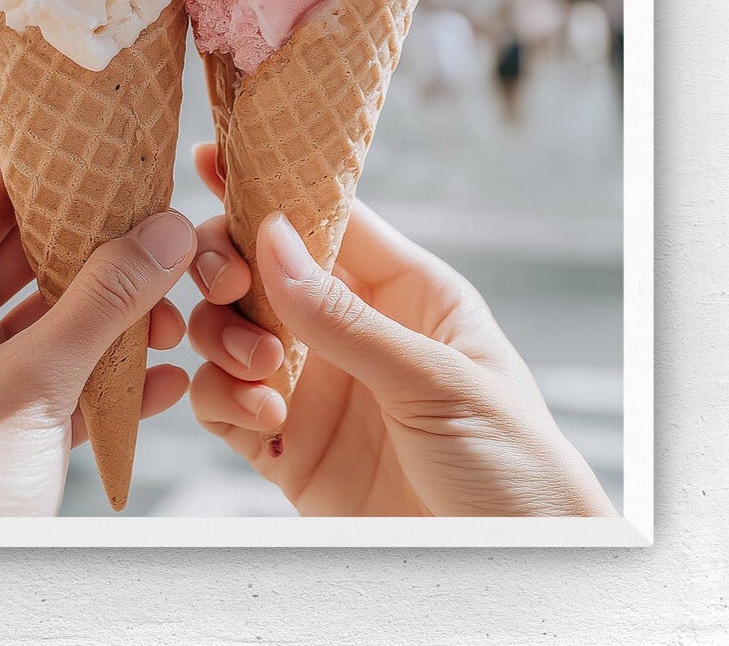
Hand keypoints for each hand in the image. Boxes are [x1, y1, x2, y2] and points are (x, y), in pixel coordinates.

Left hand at [0, 158, 195, 515]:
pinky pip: (75, 372)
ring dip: (124, 316)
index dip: (56, 173)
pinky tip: (170, 376)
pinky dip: (120, 373)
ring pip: (64, 314)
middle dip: (108, 251)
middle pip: (35, 254)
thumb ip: (102, 302)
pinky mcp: (14, 418)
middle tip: (172, 233)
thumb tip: (168, 228)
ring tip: (180, 319)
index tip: (125, 151)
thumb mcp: (27, 386)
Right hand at [186, 144, 614, 516]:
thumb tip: (271, 236)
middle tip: (224, 282)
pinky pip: (225, 404)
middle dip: (230, 265)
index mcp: (407, 290)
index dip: (273, 184)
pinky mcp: (287, 448)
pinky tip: (261, 417)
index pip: (330, 217)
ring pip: (232, 331)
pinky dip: (223, 401)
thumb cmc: (512, 465)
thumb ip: (346, 316)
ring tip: (260, 368)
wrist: (514, 572)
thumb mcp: (439, 380)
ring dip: (225, 337)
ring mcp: (317, 387)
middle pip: (264, 268)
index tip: (214, 157)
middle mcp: (353, 328)